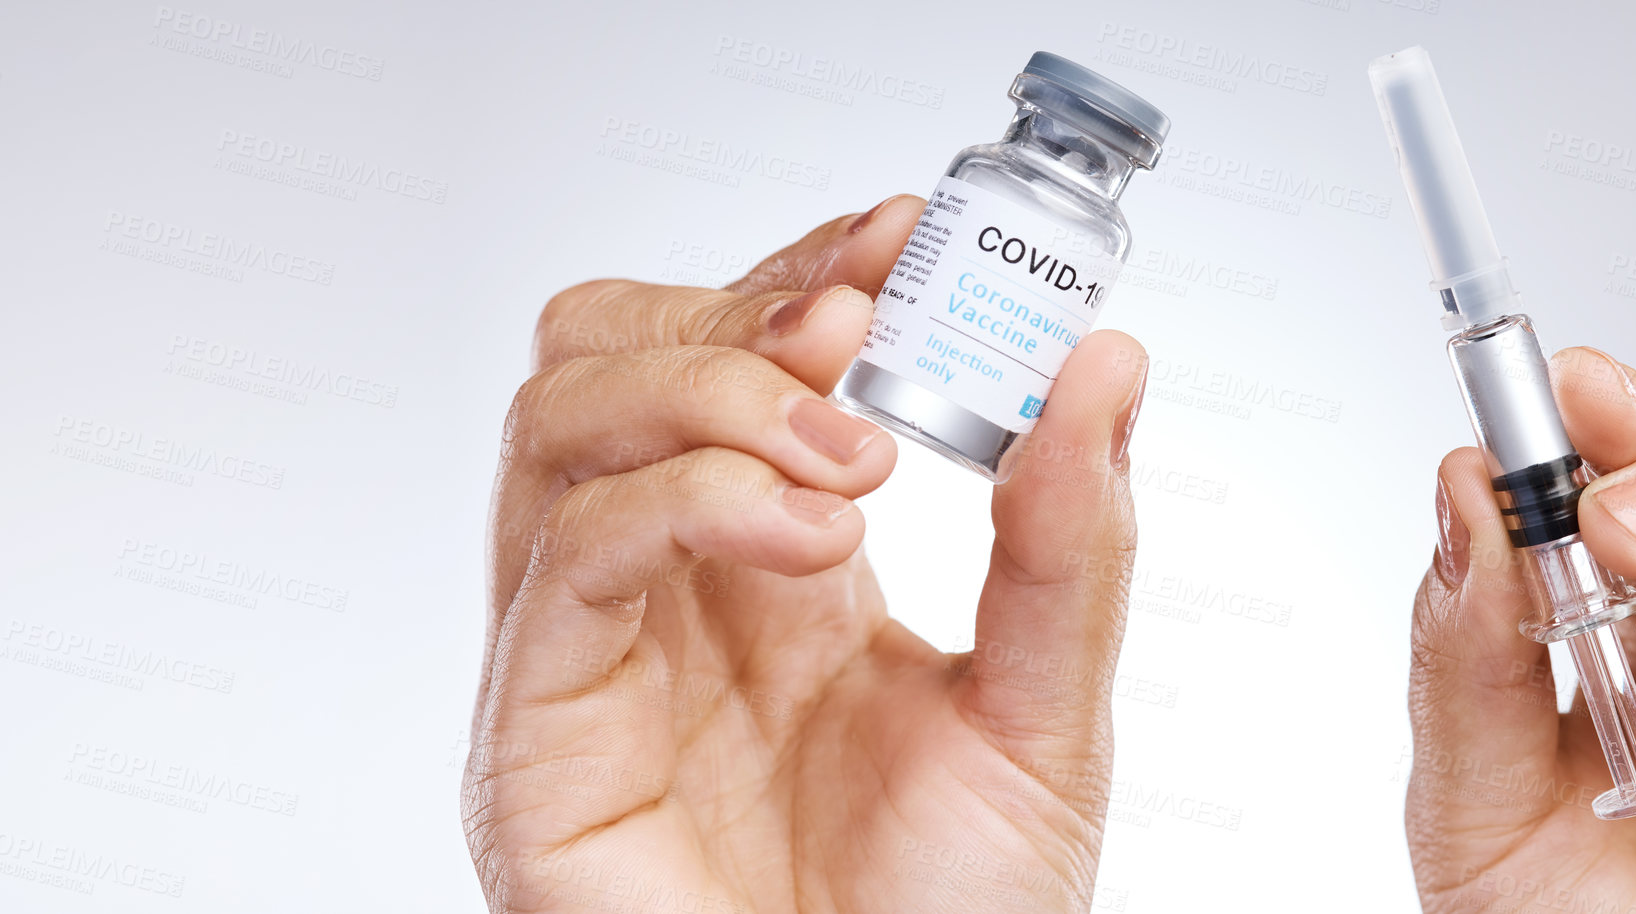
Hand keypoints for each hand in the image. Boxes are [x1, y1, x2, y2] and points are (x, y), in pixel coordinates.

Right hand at [463, 196, 1149, 912]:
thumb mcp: (1045, 717)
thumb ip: (1069, 546)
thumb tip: (1101, 369)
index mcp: (775, 563)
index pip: (740, 350)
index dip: (809, 263)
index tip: (911, 235)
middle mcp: (665, 584)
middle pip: (610, 348)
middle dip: (736, 308)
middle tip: (863, 334)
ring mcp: (588, 647)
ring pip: (560, 414)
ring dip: (710, 387)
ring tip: (846, 461)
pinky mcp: (534, 726)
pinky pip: (565, 549)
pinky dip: (684, 496)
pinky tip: (805, 538)